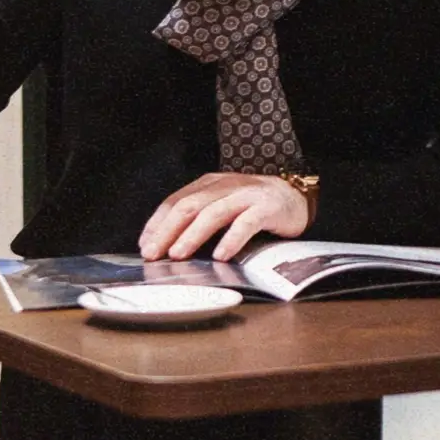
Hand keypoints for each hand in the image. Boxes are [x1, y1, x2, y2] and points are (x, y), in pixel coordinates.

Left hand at [140, 172, 311, 262]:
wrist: (295, 196)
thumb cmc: (254, 207)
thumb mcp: (222, 207)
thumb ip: (199, 220)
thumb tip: (168, 246)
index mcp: (209, 184)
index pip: (175, 201)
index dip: (157, 223)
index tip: (144, 244)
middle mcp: (224, 186)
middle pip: (189, 206)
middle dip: (167, 231)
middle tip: (153, 253)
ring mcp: (246, 195)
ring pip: (213, 213)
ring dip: (192, 235)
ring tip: (178, 254)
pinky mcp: (266, 208)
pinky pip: (246, 223)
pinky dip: (231, 239)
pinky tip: (220, 254)